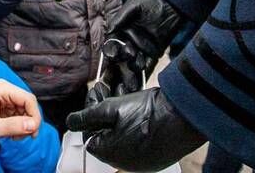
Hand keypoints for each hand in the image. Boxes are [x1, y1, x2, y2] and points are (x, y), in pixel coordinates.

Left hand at [0, 79, 41, 146]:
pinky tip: (10, 134)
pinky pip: (18, 115)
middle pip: (28, 105)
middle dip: (28, 122)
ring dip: (23, 125)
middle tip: (21, 137)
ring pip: (25, 111)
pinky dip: (18, 126)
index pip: (28, 99)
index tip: (33, 132)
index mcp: (1, 89)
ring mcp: (4, 98)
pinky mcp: (4, 106)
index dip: (34, 116)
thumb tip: (33, 125)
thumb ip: (12, 126)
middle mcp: (4, 90)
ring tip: (13, 137)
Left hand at [66, 87, 205, 171]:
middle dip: (106, 113)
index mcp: (109, 153)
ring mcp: (141, 163)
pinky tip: (141, 110)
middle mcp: (124, 163)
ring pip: (123, 137)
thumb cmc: (147, 113)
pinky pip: (138, 143)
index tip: (98, 94)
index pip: (90, 134)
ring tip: (127, 95)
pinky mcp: (156, 158)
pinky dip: (136, 126)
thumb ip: (88, 116)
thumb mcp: (112, 109)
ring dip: (121, 118)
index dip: (91, 112)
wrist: (184, 117)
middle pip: (107, 135)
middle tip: (110, 91)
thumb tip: (70, 121)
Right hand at [92, 0, 182, 100]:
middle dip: (119, 71)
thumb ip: (122, 17)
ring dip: (131, 76)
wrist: (171, 3)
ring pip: (133, 65)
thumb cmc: (149, 1)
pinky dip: (144, 75)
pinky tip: (140, 85)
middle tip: (117, 82)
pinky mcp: (154, 54)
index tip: (110, 58)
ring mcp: (140, 50)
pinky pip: (148, 66)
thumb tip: (111, 29)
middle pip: (120, 60)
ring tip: (131, 87)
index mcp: (120, 32)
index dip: (110, 52)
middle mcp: (128, 43)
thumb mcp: (134, 6)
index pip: (112, 45)